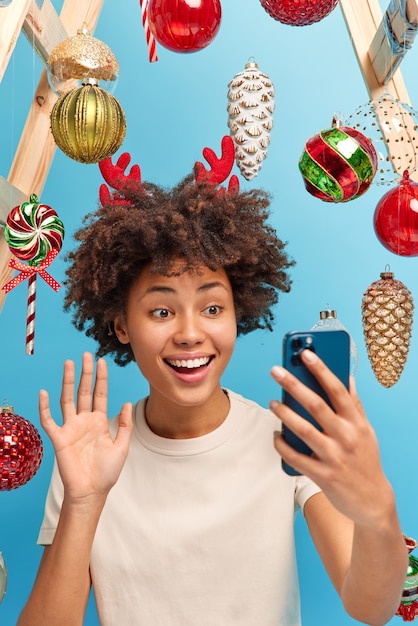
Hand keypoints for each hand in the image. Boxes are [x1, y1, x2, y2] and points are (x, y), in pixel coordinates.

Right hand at [39, 352, 132, 503]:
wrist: (92, 492)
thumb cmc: (107, 472)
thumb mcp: (123, 446)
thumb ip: (125, 425)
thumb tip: (127, 403)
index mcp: (100, 422)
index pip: (100, 394)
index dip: (101, 378)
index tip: (101, 361)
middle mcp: (85, 421)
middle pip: (84, 392)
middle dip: (85, 373)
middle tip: (86, 355)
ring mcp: (71, 428)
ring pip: (67, 399)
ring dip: (67, 382)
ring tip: (69, 364)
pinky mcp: (59, 438)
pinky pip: (49, 420)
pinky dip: (45, 407)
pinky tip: (44, 392)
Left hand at [270, 349, 394, 528]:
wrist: (373, 502)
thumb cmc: (366, 460)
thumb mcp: (366, 431)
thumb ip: (354, 405)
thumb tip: (346, 377)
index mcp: (357, 423)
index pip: (337, 389)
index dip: (321, 370)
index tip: (306, 354)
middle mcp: (346, 437)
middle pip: (316, 405)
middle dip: (294, 385)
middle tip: (276, 371)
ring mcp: (334, 457)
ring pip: (303, 429)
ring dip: (284, 413)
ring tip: (272, 402)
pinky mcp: (322, 475)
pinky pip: (296, 457)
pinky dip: (283, 444)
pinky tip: (276, 434)